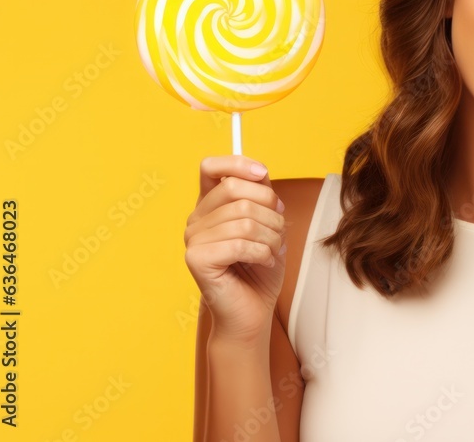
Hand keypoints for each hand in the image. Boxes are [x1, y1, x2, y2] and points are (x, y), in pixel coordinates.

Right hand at [184, 156, 285, 345]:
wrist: (253, 310)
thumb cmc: (260, 267)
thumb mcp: (267, 222)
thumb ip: (261, 195)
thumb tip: (260, 173)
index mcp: (210, 205)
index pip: (211, 167)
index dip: (238, 164)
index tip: (264, 174)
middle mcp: (196, 219)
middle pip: (235, 190)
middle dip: (269, 208)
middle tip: (279, 229)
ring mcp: (193, 239)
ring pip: (244, 219)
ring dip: (272, 236)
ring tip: (274, 250)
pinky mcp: (197, 259)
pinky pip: (240, 243)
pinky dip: (263, 253)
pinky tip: (265, 261)